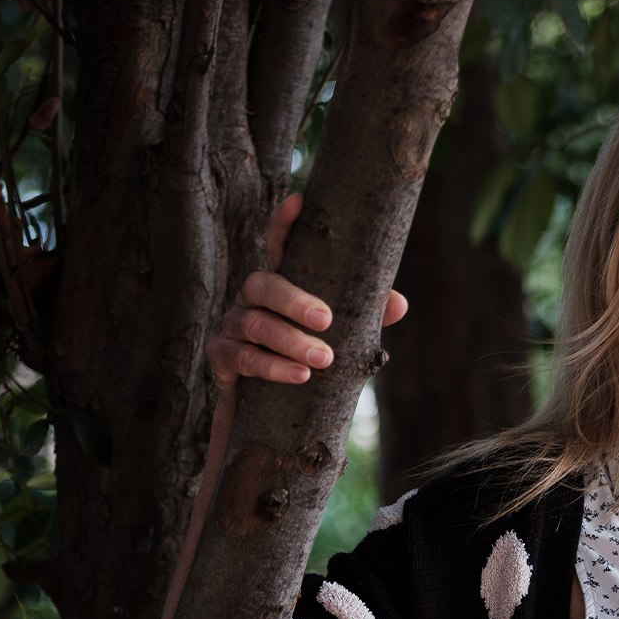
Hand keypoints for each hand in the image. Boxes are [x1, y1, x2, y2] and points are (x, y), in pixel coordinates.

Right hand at [208, 193, 409, 397]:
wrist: (270, 417)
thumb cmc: (310, 364)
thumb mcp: (342, 341)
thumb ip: (365, 319)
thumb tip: (399, 303)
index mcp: (282, 287)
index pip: (279, 247)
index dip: (284, 224)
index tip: (298, 201)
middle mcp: (252, 300)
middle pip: (262, 283)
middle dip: (293, 300)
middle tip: (326, 320)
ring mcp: (232, 325)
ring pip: (253, 323)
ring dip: (289, 341)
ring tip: (323, 360)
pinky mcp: (220, 357)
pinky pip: (241, 357)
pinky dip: (271, 367)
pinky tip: (299, 376)